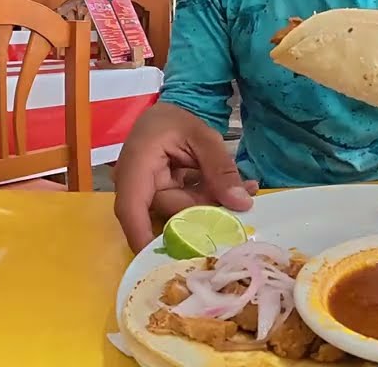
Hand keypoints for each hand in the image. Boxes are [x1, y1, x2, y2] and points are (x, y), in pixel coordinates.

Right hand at [114, 112, 257, 252]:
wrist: (164, 114)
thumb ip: (220, 168)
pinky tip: (236, 190)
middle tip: (243, 203)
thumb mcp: (202, 136)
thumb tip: (240, 203)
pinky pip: (186, 209)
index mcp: (136, 167)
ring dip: (213, 205)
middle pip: (169, 216)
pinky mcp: (162, 200)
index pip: (132, 210)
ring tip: (246, 191)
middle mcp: (135, 187)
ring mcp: (148, 196)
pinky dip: (210, 200)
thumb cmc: (174, 120)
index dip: (146, 239)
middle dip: (206, 213)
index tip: (170, 263)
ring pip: (182, 214)